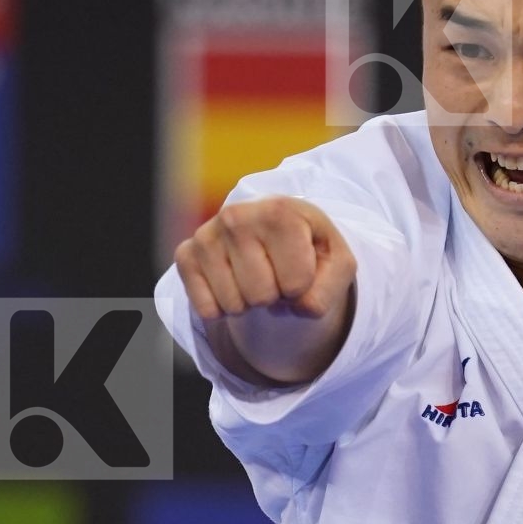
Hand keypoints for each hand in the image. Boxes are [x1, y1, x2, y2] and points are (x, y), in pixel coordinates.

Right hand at [173, 196, 354, 322]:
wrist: (274, 226)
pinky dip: (224, 309)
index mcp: (279, 212)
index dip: (303, 286)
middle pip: (262, 297)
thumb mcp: (336, 262)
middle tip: (275, 272)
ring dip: (251, 302)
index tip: (299, 266)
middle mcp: (236, 217)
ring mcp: (206, 235)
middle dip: (276, 295)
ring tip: (257, 274)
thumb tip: (298, 307)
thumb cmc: (308, 245)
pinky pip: (207, 311)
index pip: (296, 285)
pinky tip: (233, 281)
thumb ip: (331, 288)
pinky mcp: (186, 255)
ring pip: (234, 306)